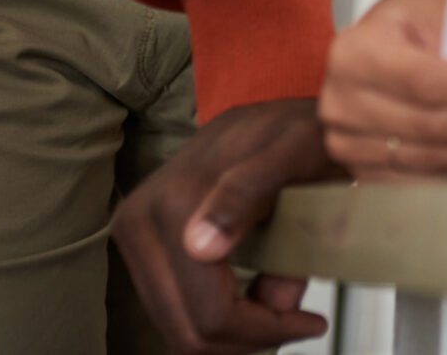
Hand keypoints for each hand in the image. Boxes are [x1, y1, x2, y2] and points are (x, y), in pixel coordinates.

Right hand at [108, 97, 335, 353]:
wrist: (278, 113)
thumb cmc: (300, 131)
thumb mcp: (298, 150)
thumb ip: (252, 191)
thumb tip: (201, 248)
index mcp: (174, 204)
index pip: (211, 312)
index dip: (266, 330)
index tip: (312, 321)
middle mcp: (140, 221)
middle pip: (186, 330)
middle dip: (248, 338)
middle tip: (298, 319)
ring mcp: (134, 234)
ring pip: (177, 327)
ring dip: (233, 331)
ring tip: (281, 304)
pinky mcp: (140, 243)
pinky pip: (173, 307)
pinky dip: (215, 316)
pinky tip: (255, 295)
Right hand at [319, 0, 446, 177]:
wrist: (377, 49)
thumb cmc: (411, 23)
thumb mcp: (433, 9)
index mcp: (356, 55)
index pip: (428, 81)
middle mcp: (345, 107)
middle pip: (439, 127)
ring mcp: (355, 150)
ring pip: (444, 162)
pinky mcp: (375, 177)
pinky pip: (441, 184)